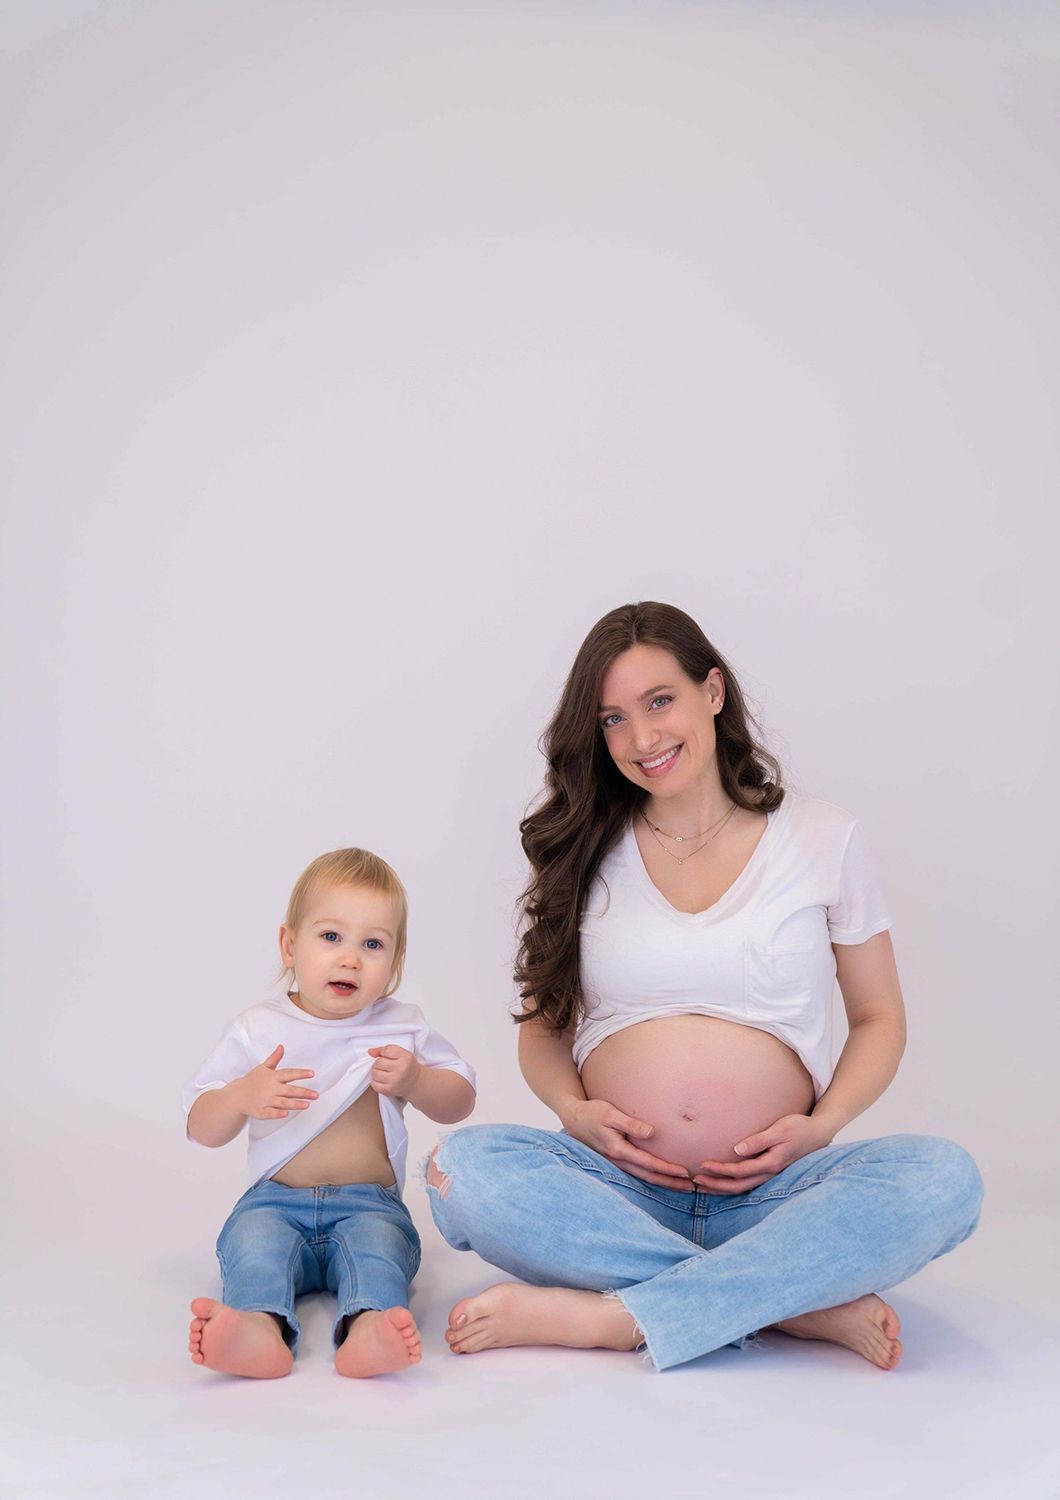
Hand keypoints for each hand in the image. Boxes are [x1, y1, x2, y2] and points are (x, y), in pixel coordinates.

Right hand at [232, 1044, 317, 1120]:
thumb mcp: (263, 1067)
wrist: (237, 1095)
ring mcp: (266, 1100)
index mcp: (273, 1077)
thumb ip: (274, 1058)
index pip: (289, 1074)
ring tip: (307, 1105)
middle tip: (315, 1095)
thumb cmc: (252, 1080)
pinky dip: (277, 1114)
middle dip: (303, 1092)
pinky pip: (269, 1113)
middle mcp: (271, 1089)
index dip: (301, 1073)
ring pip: (282, 1103)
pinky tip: (286, 1114)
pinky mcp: (261, 1111)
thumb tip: (281, 1046)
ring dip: (294, 1104)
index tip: (312, 1073)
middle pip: (289, 1090)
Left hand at [367, 1045, 421, 1097]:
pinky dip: (376, 1082)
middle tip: (385, 1065)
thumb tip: (370, 1052)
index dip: (383, 1052)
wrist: (416, 1082)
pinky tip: (382, 1080)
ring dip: (376, 1072)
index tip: (386, 1056)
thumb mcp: (402, 1053)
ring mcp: (395, 1081)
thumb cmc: (407, 1066)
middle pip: (378, 1062)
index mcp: (405, 1057)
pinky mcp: (390, 1090)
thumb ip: (386, 1050)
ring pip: (374, 1073)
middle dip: (379, 1063)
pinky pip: (374, 1084)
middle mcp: (401, 1069)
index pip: (386, 1050)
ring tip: (383, 1072)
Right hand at [562, 1098, 692, 1191]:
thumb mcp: (610, 1113)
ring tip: (681, 1187)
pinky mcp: (616, 1160)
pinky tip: (661, 1178)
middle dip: (670, 1183)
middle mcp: (617, 1161)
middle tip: (691, 1188)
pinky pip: (637, 1173)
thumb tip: (652, 1133)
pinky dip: (652, 1177)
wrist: (573, 1117)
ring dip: (663, 1183)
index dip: (667, 1169)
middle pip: (648, 1176)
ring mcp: (616, 1163)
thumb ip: (630, 1124)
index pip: (648, 1163)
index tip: (685, 1173)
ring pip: (643, 1177)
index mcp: (618, 1150)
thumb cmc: (592, 1112)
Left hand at [693, 1114, 832, 1193]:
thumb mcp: (780, 1129)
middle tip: (695, 1181)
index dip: (720, 1170)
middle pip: (738, 1186)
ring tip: (703, 1186)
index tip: (702, 1165)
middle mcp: (770, 1174)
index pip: (740, 1171)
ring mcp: (771, 1176)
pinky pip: (748, 1184)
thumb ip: (759, 1140)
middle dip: (716, 1185)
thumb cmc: (799, 1128)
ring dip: (722, 1188)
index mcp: (771, 1164)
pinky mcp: (770, 1173)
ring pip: (743, 1188)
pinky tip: (722, 1183)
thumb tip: (737, 1150)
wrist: (818, 1134)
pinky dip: (733, 1185)